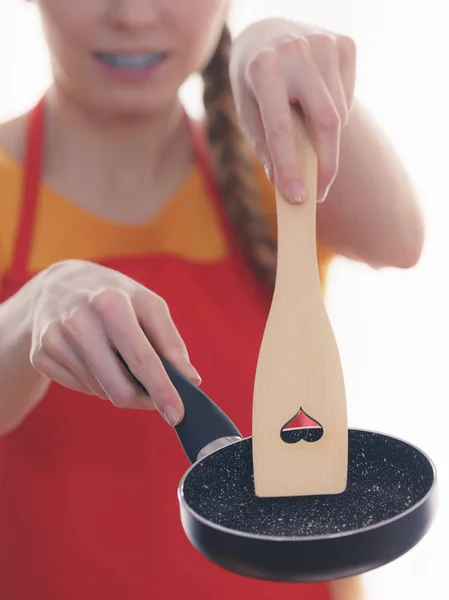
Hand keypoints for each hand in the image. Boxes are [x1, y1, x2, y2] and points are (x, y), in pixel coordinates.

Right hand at [27, 260, 200, 424]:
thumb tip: (190, 380)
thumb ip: (170, 342)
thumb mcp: (147, 305)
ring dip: (118, 386)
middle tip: (154, 395)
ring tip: (118, 359)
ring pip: (101, 391)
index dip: (162, 390)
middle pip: (118, 387)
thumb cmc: (115, 296)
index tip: (176, 415)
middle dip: (142, 399)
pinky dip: (96, 382)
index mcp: (111, 303)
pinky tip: (94, 358)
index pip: (141, 358)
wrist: (58, 284)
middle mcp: (78, 321)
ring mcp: (54, 339)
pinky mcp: (40, 355)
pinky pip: (80, 389)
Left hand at [230, 18, 356, 202]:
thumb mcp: (247, 110)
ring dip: (326, 137)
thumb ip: (265, 145)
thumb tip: (285, 184)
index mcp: (263, 69)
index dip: (290, 168)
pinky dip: (337, 114)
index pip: (281, 129)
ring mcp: (324, 44)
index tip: (299, 198)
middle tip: (320, 192)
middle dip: (326, 164)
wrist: (265, 33)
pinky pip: (348, 99)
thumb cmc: (253, 81)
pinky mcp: (344, 44)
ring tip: (308, 134)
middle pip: (325, 122)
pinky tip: (316, 105)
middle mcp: (296, 52)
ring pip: (339, 114)